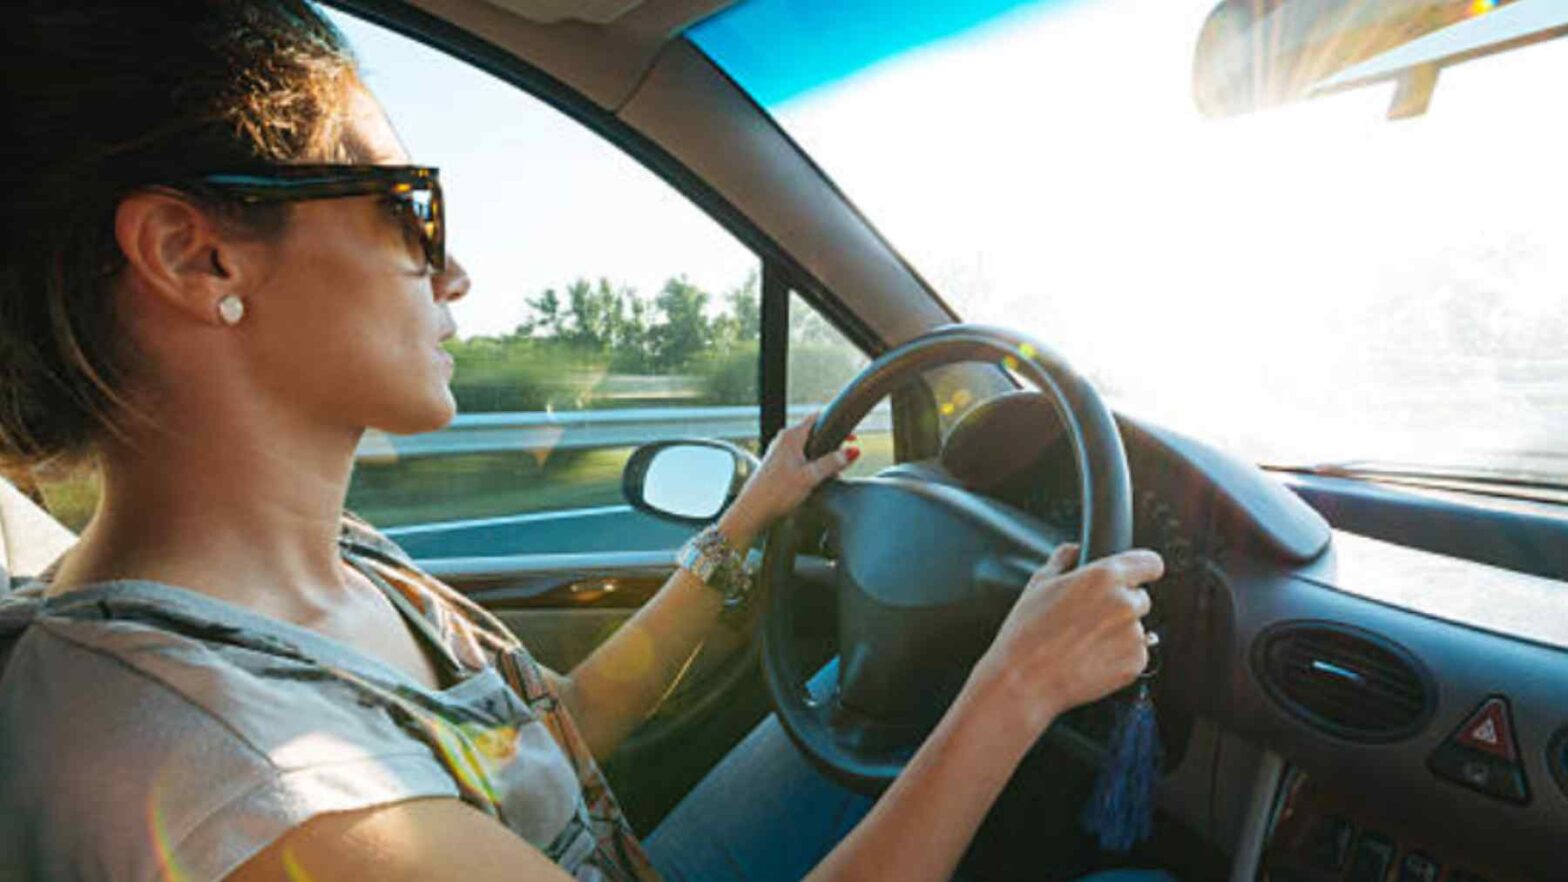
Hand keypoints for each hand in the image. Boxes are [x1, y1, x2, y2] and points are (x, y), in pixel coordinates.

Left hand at [720, 413, 857, 544]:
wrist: (752, 511)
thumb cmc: (774, 493)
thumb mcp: (810, 477)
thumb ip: (832, 463)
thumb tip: (850, 452)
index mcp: (791, 436)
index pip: (818, 417)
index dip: (837, 424)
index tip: (850, 435)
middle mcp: (783, 441)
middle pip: (814, 434)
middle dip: (831, 445)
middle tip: (843, 458)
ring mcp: (779, 453)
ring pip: (807, 448)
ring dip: (821, 459)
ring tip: (831, 474)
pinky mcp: (777, 467)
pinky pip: (800, 460)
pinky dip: (811, 467)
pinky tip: (815, 482)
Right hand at [970, 543, 1163, 734]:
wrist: (1024, 680)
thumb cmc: (1027, 632)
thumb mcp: (1038, 584)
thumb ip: (1062, 559)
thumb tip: (1074, 550)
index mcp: (1104, 576)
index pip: (1151, 562)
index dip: (1143, 569)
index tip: (1138, 576)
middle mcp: (1125, 603)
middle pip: (1141, 598)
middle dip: (1122, 605)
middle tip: (1091, 619)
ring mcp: (1133, 635)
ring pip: (1137, 628)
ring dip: (1120, 632)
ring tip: (1086, 643)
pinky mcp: (1135, 663)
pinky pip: (1136, 654)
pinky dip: (1119, 656)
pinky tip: (1091, 659)